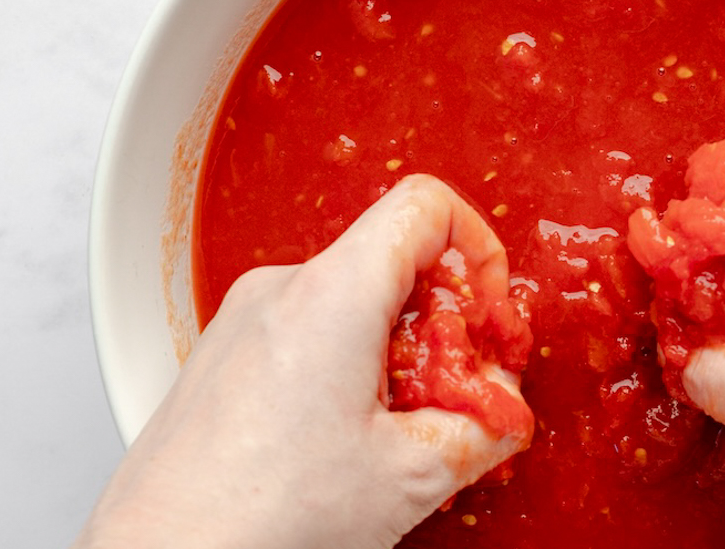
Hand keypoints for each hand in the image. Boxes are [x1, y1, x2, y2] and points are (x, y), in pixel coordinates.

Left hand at [75, 175, 529, 548]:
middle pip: (391, 259)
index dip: (480, 248)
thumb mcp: (407, 477)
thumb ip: (481, 426)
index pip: (425, 207)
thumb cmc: (256, 521)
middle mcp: (281, 290)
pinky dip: (348, 364)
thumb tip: (501, 409)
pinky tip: (346, 436)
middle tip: (458, 387)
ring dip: (396, 349)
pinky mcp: (223, 352)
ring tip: (397, 427)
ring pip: (351, 297)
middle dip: (443, 319)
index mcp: (331, 297)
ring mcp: (243, 318)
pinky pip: (307, 328)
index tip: (487, 312)